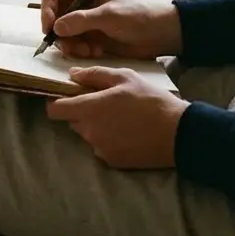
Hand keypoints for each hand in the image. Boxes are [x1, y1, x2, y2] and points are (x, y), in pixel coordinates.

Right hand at [40, 0, 181, 60]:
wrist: (160, 34)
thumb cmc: (138, 16)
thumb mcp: (109, 16)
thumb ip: (81, 20)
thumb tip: (56, 28)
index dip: (46, 11)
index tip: (50, 29)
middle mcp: (79, 4)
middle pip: (53, 18)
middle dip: (61, 35)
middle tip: (73, 47)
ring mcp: (83, 22)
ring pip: (62, 35)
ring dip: (72, 45)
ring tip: (90, 51)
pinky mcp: (89, 38)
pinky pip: (73, 45)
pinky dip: (81, 51)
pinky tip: (96, 52)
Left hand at [46, 67, 186, 169]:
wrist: (180, 134)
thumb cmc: (152, 101)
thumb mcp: (125, 78)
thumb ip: (94, 75)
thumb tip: (72, 74)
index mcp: (88, 109)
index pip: (54, 110)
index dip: (57, 102)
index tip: (68, 96)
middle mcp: (89, 132)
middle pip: (72, 121)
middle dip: (82, 112)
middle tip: (104, 103)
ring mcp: (99, 149)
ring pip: (87, 134)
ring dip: (96, 126)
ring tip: (121, 118)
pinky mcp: (112, 161)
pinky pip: (101, 147)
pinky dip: (108, 140)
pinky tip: (128, 133)